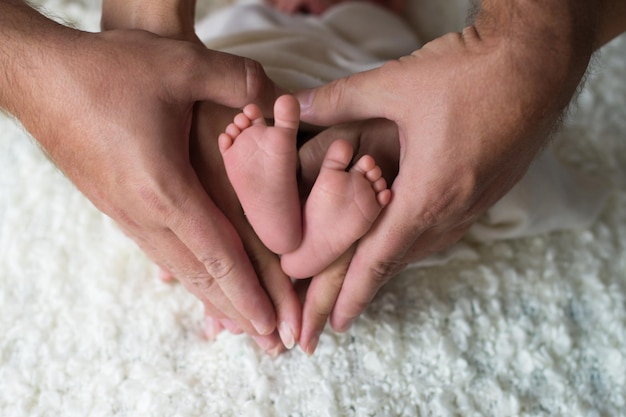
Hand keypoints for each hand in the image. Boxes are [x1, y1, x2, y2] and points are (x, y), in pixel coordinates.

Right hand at [101, 0, 297, 351]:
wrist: (38, 75)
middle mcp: (142, 212)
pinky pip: (155, 249)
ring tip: (233, 322)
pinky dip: (182, 271)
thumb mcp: (179, 64)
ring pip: (176, 266)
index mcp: (164, 189)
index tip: (270, 323)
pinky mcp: (112, 202)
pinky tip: (189, 278)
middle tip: (264, 340)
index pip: (218, 254)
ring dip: (209, 295)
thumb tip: (274, 90)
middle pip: (199, 273)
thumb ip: (235, 78)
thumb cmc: (106, 69)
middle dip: (235, 308)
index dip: (249, 291)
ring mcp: (123, 211)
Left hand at [295, 13, 593, 332]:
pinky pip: (447, 229)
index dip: (352, 294)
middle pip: (399, 261)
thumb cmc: (472, 73)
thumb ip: (339, 98)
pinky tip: (408, 232)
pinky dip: (417, 240)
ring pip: (425, 246)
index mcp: (427, 194)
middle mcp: (454, 208)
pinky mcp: (492, 188)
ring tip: (366, 277)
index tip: (333, 324)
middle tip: (333, 314)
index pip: (379, 259)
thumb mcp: (396, 83)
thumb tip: (294, 104)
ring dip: (392, 263)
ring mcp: (477, 202)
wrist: (543, 62)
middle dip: (362, 289)